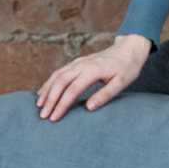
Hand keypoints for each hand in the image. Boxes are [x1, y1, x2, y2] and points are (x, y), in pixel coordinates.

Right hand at [36, 36, 152, 119]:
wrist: (128, 50)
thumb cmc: (126, 68)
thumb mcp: (121, 83)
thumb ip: (105, 95)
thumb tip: (88, 108)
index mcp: (93, 70)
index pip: (72, 90)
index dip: (61, 105)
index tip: (54, 118)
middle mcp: (82, 64)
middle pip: (60, 82)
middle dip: (50, 100)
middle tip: (43, 115)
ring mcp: (78, 62)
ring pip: (57, 75)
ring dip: (46, 90)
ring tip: (39, 105)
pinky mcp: (77, 62)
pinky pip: (59, 72)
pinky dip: (49, 82)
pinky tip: (44, 92)